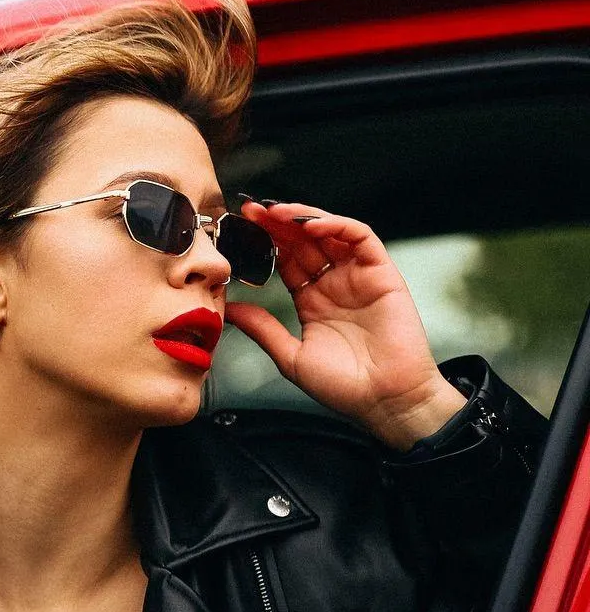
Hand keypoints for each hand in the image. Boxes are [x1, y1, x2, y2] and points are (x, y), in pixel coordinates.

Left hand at [224, 201, 465, 449]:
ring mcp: (358, 276)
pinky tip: (312, 225)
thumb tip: (227, 310)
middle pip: (303, 241)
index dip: (264, 243)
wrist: (384, 401)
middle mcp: (334, 284)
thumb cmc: (343, 387)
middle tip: (250, 210)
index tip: (239, 231)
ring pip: (330, 232)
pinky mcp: (382, 273)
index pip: (285, 260)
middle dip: (277, 223)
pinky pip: (360, 237)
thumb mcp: (290, 356)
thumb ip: (262, 328)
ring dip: (303, 218)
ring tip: (275, 212)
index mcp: (311, 301)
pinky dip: (337, 225)